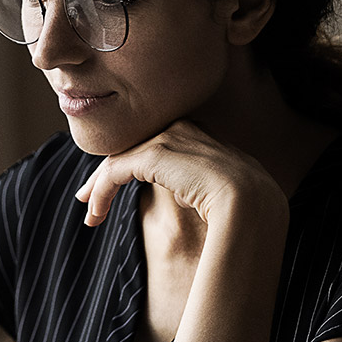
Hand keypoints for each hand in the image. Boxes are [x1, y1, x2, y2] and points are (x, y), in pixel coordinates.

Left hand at [74, 120, 284, 227]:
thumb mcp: (219, 193)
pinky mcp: (155, 153)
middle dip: (107, 173)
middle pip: (132, 148)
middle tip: (87, 196)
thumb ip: (197, 188)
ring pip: (120, 159)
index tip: (116, 189)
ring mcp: (168, 137)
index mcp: (199, 135)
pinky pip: (115, 171)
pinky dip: (101, 193)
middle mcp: (181, 128)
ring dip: (99, 188)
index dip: (131, 167)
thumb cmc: (246, 208)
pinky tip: (95, 214)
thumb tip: (181, 197)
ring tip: (90, 214)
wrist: (253, 204)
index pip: (153, 146)